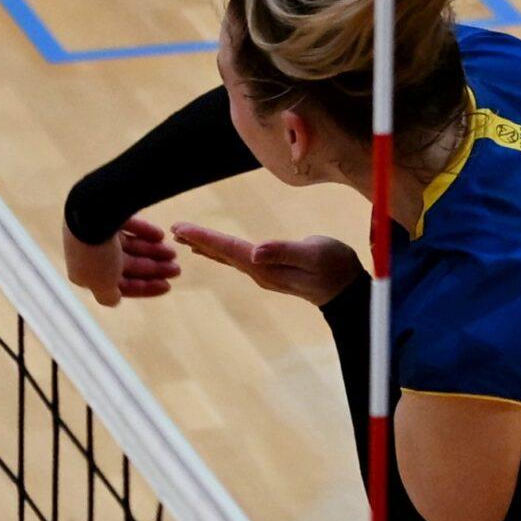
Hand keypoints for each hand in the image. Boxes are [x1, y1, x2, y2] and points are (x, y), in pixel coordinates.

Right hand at [65, 217, 179, 307]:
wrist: (91, 215)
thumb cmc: (96, 255)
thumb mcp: (101, 284)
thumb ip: (107, 296)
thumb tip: (113, 300)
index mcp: (85, 273)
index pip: (119, 284)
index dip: (143, 287)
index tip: (166, 286)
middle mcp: (90, 253)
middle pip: (126, 264)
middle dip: (153, 269)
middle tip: (176, 269)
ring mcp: (97, 233)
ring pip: (130, 246)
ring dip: (152, 251)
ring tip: (172, 253)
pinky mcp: (106, 214)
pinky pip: (128, 226)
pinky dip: (144, 232)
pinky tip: (160, 236)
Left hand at [172, 225, 366, 308]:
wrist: (350, 292)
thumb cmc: (336, 268)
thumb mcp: (314, 255)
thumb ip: (285, 252)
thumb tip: (255, 252)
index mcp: (264, 267)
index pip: (227, 248)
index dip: (203, 237)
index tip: (179, 228)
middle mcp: (258, 272)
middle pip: (221, 254)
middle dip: (196, 240)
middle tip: (171, 228)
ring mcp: (264, 274)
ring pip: (227, 257)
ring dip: (205, 246)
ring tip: (183, 238)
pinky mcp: (270, 271)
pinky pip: (237, 259)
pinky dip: (220, 250)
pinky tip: (212, 249)